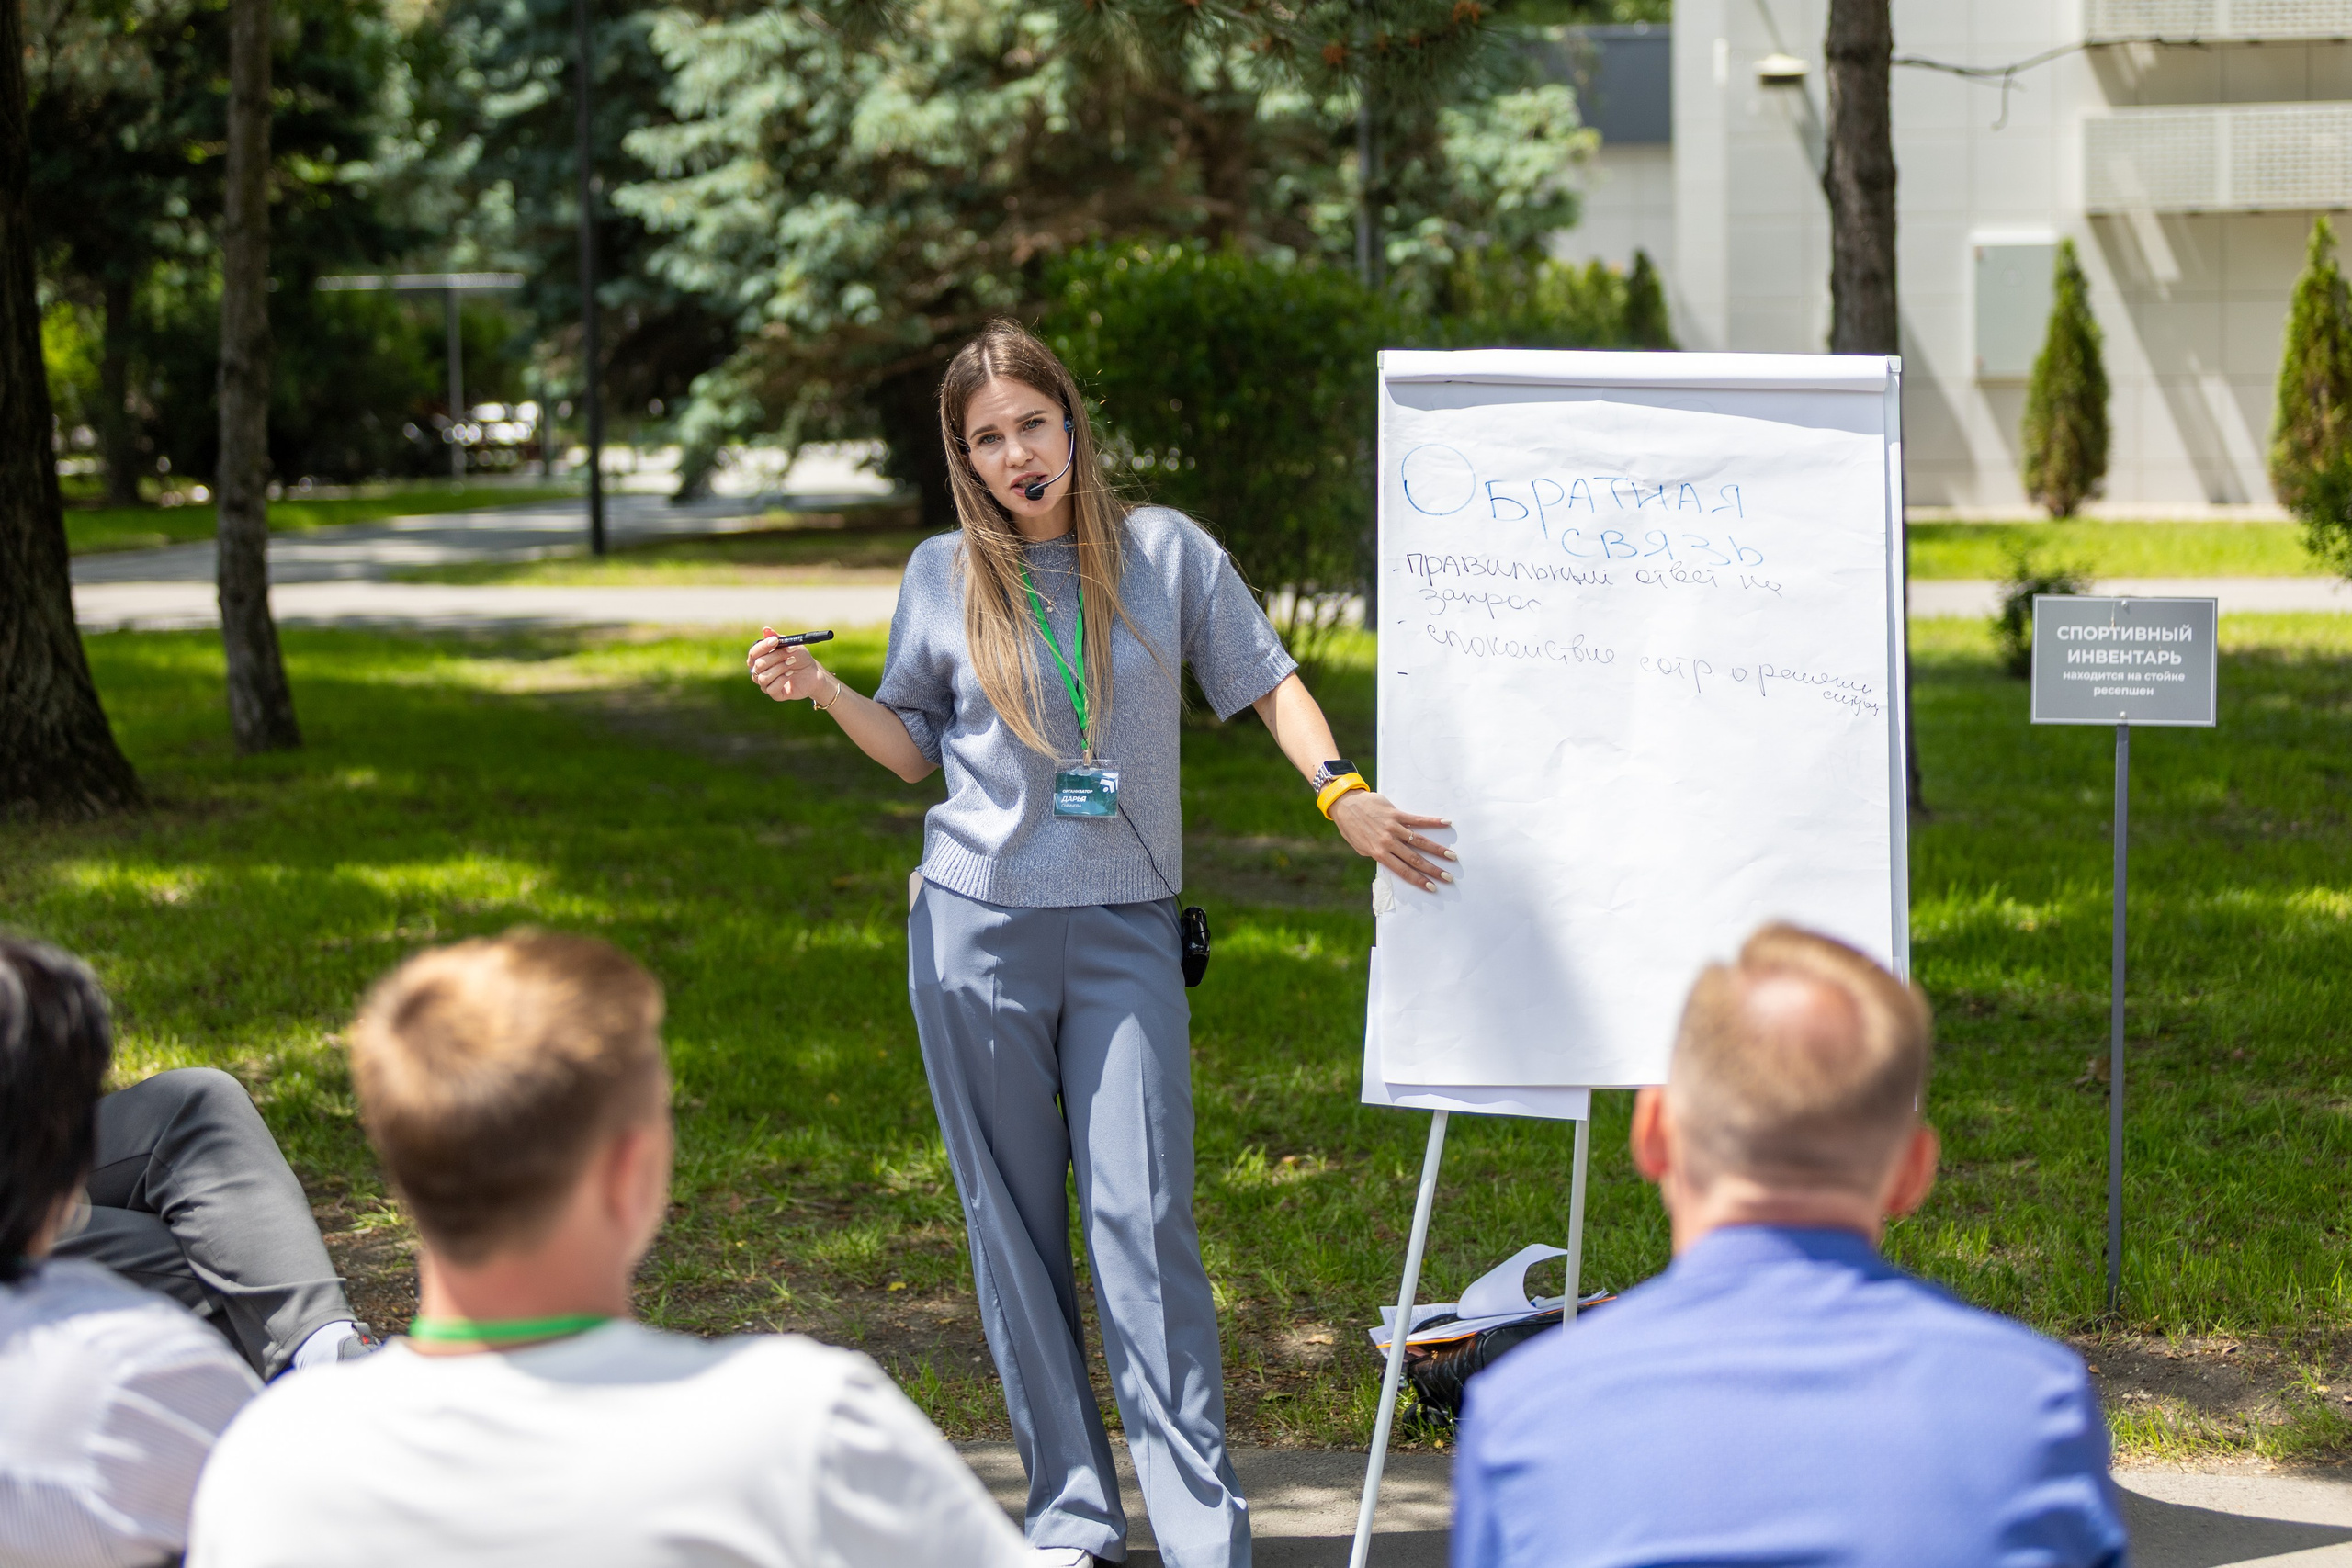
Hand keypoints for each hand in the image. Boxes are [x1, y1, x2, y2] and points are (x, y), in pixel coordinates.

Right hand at [746, 627, 835, 704]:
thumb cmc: (800, 658)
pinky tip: (790, 673)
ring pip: (763, 678)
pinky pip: (771, 689)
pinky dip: (782, 679)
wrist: (814, 673)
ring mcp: (767, 684)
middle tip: (791, 652)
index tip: (776, 641)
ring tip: (792, 663)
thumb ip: (778, 638)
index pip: (753, 654)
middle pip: (758, 665)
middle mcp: (760, 672)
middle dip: (776, 656)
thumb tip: (766, 630)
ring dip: (780, 668)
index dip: (763, 647)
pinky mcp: (776, 694)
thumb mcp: (791, 645)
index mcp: (760, 659)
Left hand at [1328, 791, 1454, 892]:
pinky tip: (1446, 823)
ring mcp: (1393, 827)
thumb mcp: (1361, 848)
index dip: (1418, 880)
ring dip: (1437, 849)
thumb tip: (1391, 862)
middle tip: (1448, 877)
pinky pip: (1417, 819)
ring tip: (1452, 856)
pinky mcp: (1396, 814)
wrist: (1345, 804)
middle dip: (1433, 869)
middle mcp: (1388, 842)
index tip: (1432, 887)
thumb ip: (1377, 855)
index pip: (1402, 871)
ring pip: (1419, 841)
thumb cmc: (1352, 828)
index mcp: (1378, 853)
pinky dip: (1432, 821)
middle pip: (1415, 859)